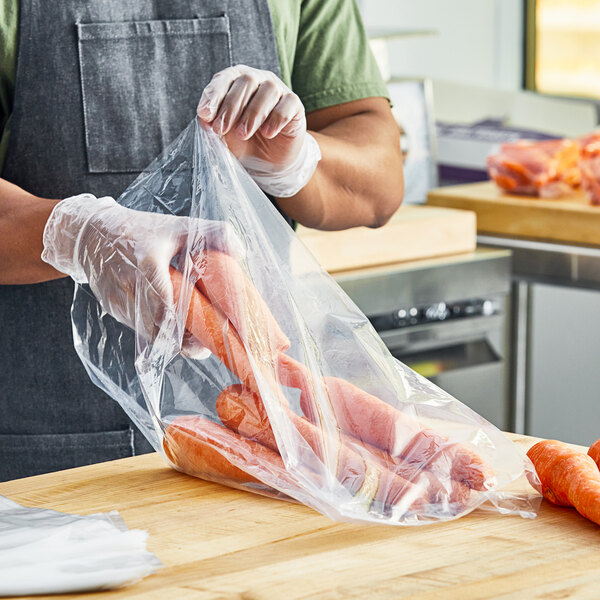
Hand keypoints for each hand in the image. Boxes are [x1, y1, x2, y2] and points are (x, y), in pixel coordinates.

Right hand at [41, 194, 239, 356]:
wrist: (91, 234)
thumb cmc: (140, 230)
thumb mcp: (178, 225)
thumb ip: (213, 233)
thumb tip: (240, 252)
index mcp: (148, 264)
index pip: (165, 306)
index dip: (184, 328)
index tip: (204, 340)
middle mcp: (129, 286)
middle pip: (157, 329)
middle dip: (182, 342)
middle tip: (203, 345)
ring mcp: (118, 301)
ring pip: (148, 334)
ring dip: (171, 339)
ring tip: (192, 336)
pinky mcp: (113, 310)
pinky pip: (139, 329)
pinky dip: (157, 330)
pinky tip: (171, 324)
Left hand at [197, 65, 319, 197]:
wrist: (268, 161)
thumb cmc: (243, 142)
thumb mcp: (223, 134)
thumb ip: (213, 123)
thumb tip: (205, 117)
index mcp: (236, 81)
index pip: (224, 78)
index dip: (213, 95)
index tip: (204, 115)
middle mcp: (258, 80)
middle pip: (246, 81)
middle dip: (231, 106)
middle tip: (221, 129)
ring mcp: (278, 90)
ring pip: (268, 91)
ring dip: (253, 113)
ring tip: (243, 134)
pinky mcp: (294, 105)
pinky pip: (287, 105)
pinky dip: (276, 119)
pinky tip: (268, 133)